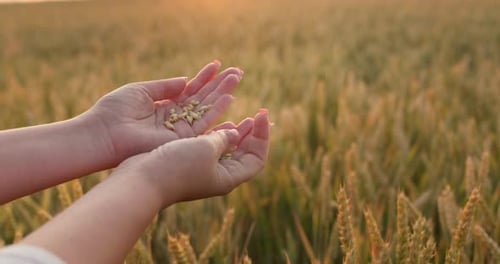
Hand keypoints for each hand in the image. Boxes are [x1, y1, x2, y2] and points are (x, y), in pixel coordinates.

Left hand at [86, 61, 243, 163]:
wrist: (103, 133)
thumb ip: (166, 86)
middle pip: (202, 100)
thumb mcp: (142, 90)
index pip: (190, 91)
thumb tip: (187, 80)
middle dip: (219, 85)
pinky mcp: (181, 140)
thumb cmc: (115, 111)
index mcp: (165, 107)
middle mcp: (175, 119)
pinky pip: (203, 124)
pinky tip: (228, 97)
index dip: (204, 78)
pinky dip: (216, 111)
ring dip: (222, 94)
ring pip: (207, 110)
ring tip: (236, 78)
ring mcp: (179, 130)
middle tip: (237, 72)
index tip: (217, 65)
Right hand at [114, 110, 270, 206]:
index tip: (261, 115)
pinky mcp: (188, 161)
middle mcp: (218, 175)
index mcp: (228, 177)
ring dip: (239, 132)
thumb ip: (223, 138)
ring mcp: (203, 169)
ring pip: (229, 149)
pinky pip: (211, 146)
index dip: (262, 137)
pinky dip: (219, 133)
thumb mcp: (206, 148)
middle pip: (245, 154)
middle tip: (260, 114)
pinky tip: (224, 122)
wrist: (142, 179)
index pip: (256, 158)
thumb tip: (234, 133)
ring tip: (249, 118)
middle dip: (254, 134)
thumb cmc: (177, 166)